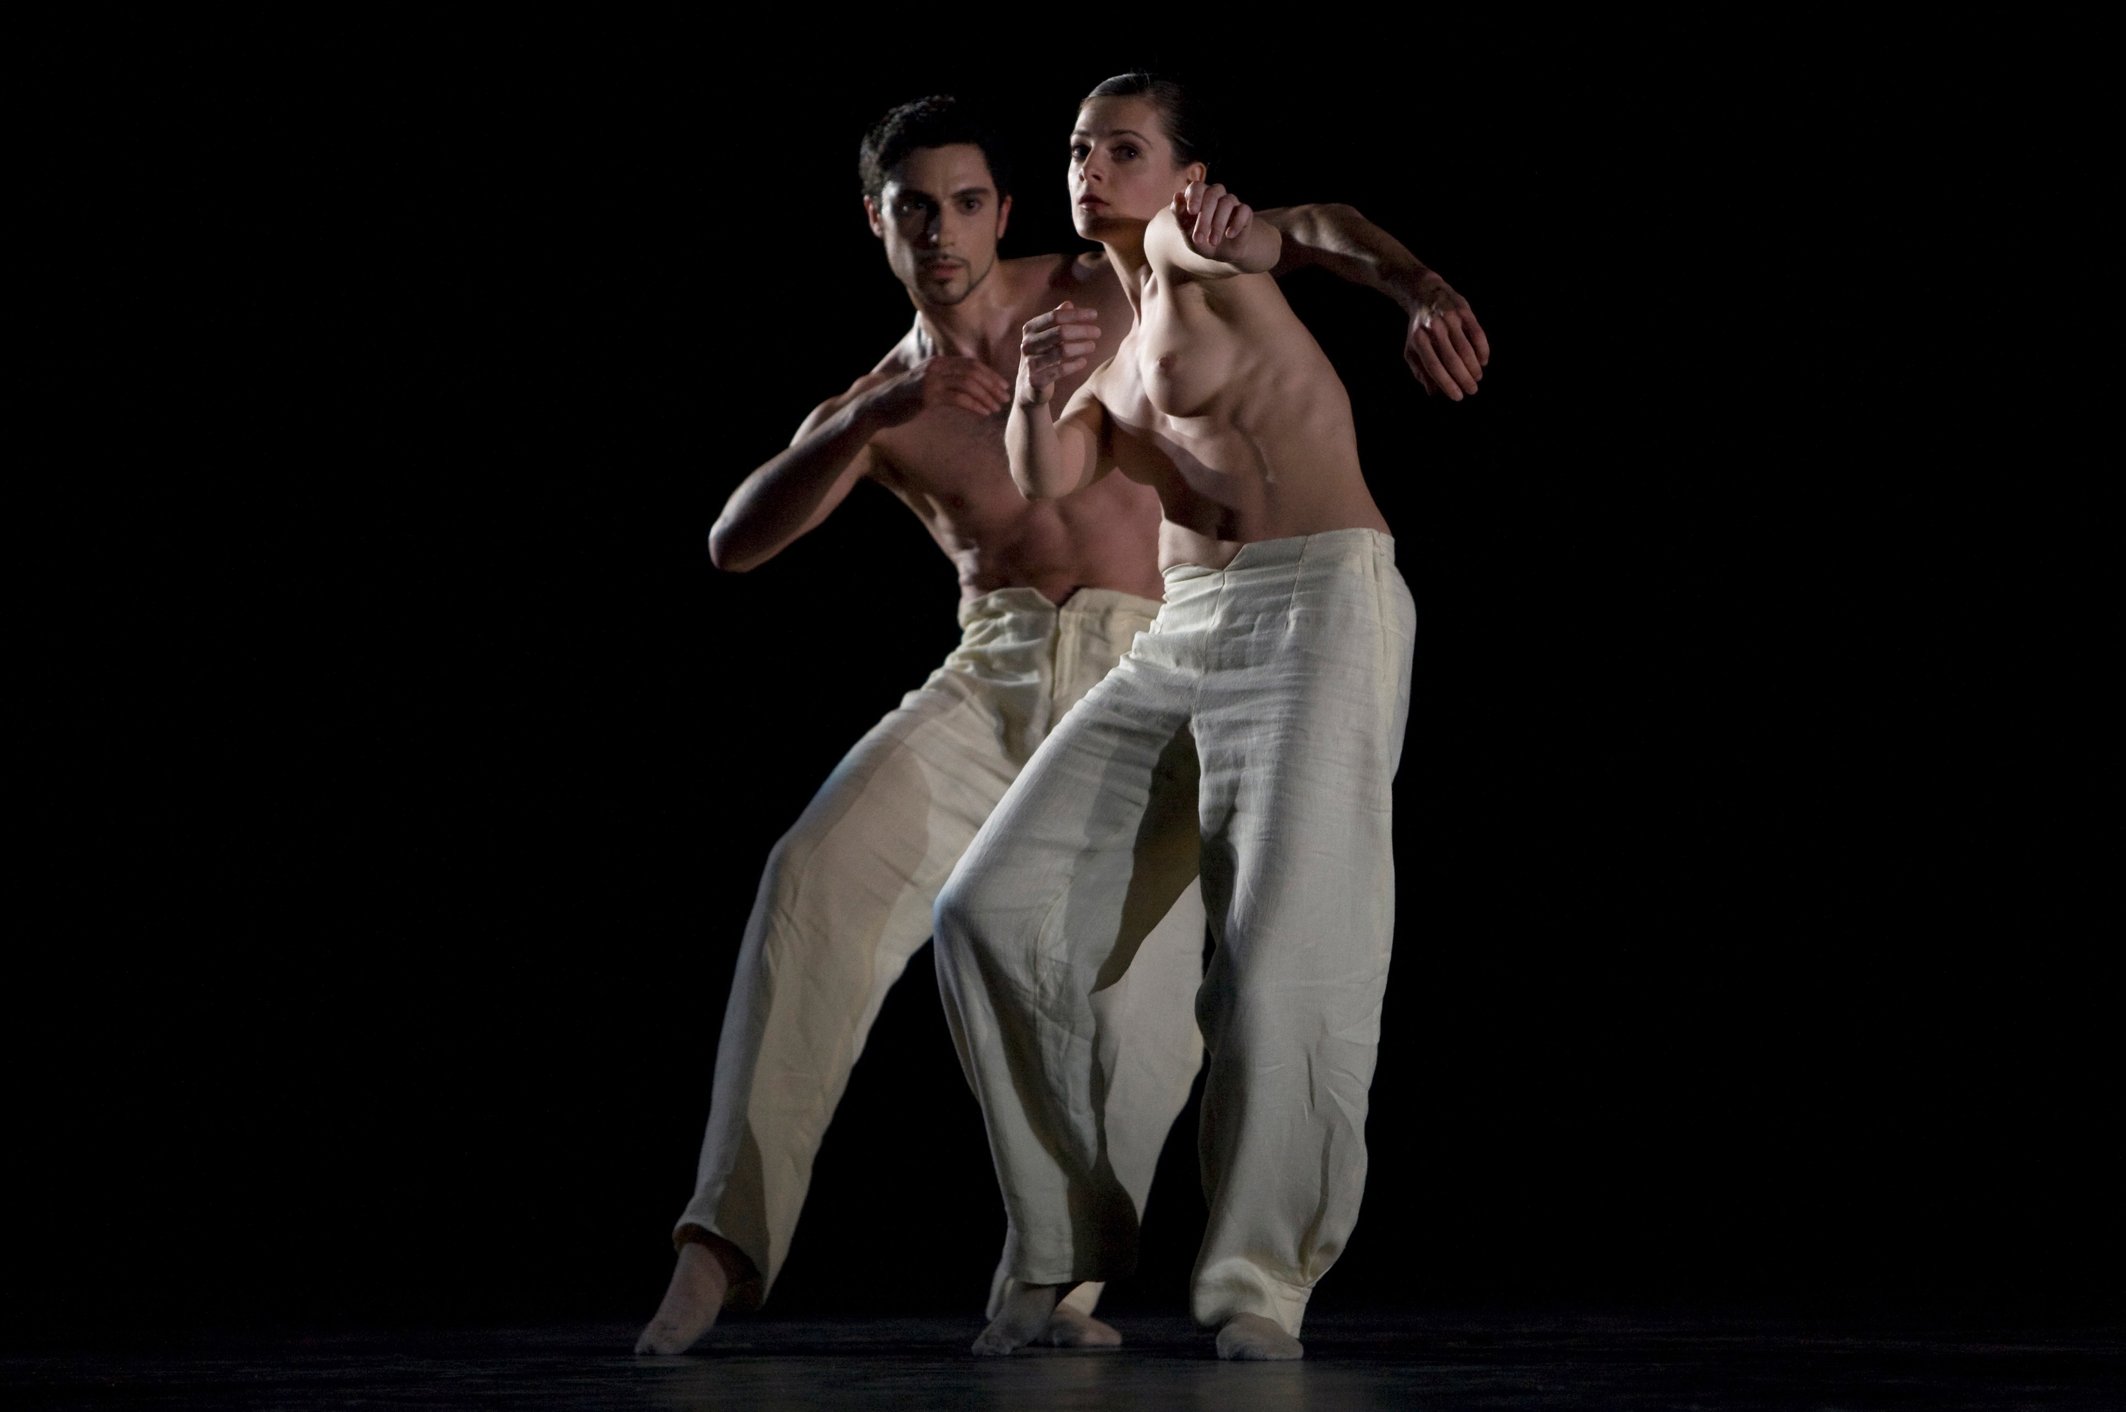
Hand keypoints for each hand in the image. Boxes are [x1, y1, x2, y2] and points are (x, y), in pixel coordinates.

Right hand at [864, 356, 1011, 426]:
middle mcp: (935, 367)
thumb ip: (944, 380)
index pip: (970, 363)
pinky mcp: (927, 396)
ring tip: (997, 407)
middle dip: (992, 385)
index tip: (1002, 385)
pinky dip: (975, 406)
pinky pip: (958, 399)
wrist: (879, 406)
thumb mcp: (926, 383)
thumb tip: (967, 385)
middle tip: (1005, 397)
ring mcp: (931, 381)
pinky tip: (984, 413)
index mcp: (937, 362)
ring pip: (968, 385)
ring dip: (986, 396)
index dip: (989, 374)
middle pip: (972, 372)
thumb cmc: (904, 398)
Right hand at [1017, 302, 1100, 405]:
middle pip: (1061, 332)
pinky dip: (1075, 365)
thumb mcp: (1046, 336)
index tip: (1095, 315)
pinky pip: (1061, 370)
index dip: (1076, 314)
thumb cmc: (1041, 356)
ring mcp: (1030, 362)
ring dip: (1081, 347)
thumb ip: (1056, 320)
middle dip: (1082, 330)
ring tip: (1092, 346)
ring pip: (1063, 351)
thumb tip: (1068, 303)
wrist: (1028, 386)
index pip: (1056, 316)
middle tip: (1097, 332)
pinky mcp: (1036, 379)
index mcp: (1030, 329)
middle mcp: (1027, 344)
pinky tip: (1083, 362)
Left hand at [1173, 180, 1254, 261]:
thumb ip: (1179, 215)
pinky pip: (1244, 210)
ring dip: (1218, 224)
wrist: (1219, 254)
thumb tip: (1177, 196)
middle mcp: (1215, 194)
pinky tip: (1229, 235)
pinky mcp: (1245, 211)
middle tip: (1198, 238)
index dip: (1194, 197)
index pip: (1196, 186)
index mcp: (1198, 195)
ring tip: (1212, 243)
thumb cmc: (1200, 240)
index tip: (1192, 212)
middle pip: (1212, 194)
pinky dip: (1236, 223)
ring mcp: (1231, 201)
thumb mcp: (1187, 232)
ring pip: (1227, 202)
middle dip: (1204, 218)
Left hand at [1403, 274, 1489, 399]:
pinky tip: (1483, 361)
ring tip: (1477, 378)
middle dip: (1464, 379)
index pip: (1434, 367)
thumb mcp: (1412, 349)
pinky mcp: (1464, 311)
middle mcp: (1434, 329)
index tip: (1458, 397)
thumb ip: (1420, 371)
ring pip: (1466, 349)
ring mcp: (1450, 319)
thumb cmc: (1419, 329)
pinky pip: (1477, 334)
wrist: (1426, 295)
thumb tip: (1433, 392)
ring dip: (1474, 367)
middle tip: (1472, 390)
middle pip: (1452, 360)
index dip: (1447, 384)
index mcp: (1419, 340)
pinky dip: (1482, 350)